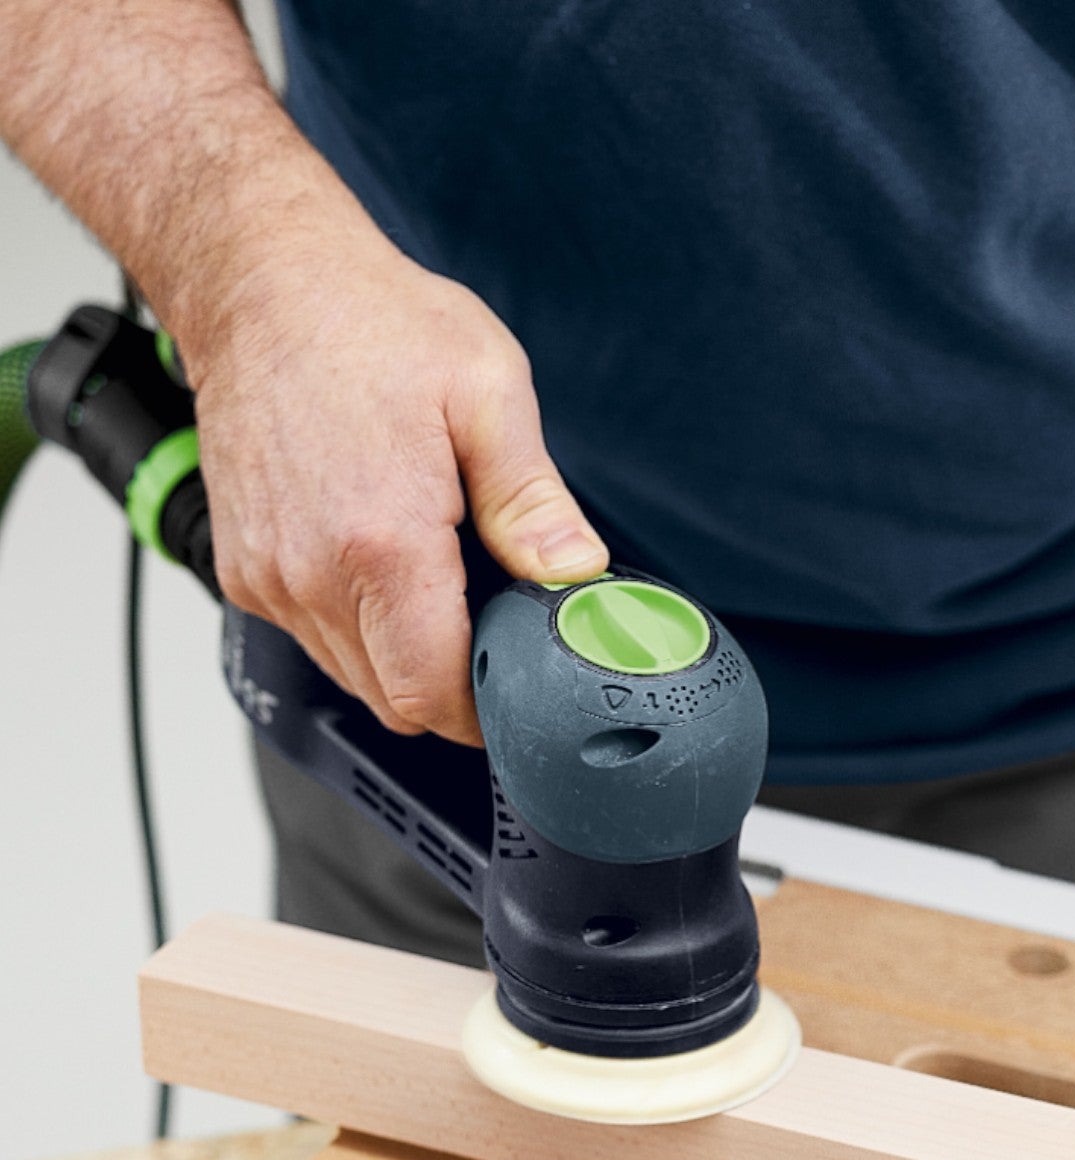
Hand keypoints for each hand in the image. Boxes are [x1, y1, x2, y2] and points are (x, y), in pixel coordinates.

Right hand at [178, 215, 607, 743]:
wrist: (261, 278)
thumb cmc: (369, 322)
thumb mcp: (489, 394)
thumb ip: (534, 502)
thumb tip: (577, 574)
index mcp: (380, 542)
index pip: (432, 693)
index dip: (485, 710)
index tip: (521, 692)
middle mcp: (310, 571)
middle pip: (395, 701)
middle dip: (453, 687)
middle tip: (495, 634)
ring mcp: (268, 574)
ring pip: (353, 677)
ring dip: (404, 659)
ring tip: (441, 589)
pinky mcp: (242, 568)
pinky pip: (312, 639)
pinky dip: (357, 630)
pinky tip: (386, 571)